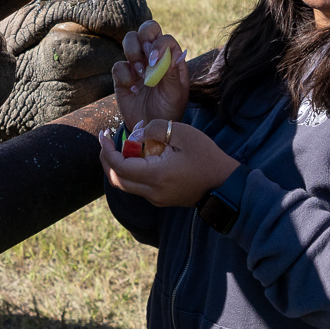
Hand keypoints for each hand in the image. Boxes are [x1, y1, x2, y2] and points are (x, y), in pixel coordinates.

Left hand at [99, 119, 238, 207]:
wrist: (225, 185)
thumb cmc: (206, 157)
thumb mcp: (183, 133)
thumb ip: (157, 129)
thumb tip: (137, 133)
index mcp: (155, 176)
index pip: (119, 167)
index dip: (107, 151)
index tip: (104, 135)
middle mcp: (152, 192)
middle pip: (117, 180)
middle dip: (106, 160)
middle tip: (105, 141)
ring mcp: (156, 198)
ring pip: (126, 186)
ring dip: (118, 167)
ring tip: (120, 146)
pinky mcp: (161, 199)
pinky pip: (138, 187)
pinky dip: (131, 172)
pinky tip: (137, 156)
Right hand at [111, 20, 188, 132]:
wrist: (150, 127)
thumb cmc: (168, 110)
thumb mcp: (175, 94)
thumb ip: (172, 74)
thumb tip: (171, 53)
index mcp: (170, 58)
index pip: (165, 38)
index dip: (159, 44)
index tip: (154, 61)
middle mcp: (153, 56)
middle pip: (147, 29)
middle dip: (144, 37)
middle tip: (145, 56)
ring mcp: (137, 64)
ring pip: (130, 40)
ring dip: (133, 53)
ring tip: (140, 74)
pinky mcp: (122, 76)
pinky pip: (118, 65)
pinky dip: (124, 76)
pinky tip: (133, 90)